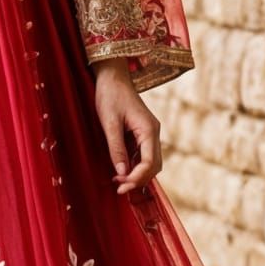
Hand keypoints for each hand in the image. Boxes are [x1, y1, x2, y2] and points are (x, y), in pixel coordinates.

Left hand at [93, 57, 161, 193]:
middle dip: (139, 179)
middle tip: (119, 188)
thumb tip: (121, 173)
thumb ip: (116, 148)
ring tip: (118, 182)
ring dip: (137, 174)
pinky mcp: (143, 132)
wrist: (112, 77)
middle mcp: (154, 132)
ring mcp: (149, 132)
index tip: (120, 186)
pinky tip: (121, 171)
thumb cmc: (110, 96)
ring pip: (150, 162)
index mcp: (149, 129)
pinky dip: (135, 165)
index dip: (137, 178)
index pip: (150, 162)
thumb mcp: (109, 123)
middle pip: (154, 165)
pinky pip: (143, 154)